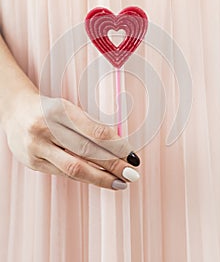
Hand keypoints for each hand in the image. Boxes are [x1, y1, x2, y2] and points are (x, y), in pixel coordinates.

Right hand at [2, 91, 139, 189]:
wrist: (16, 112)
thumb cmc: (49, 110)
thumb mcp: (68, 109)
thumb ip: (89, 125)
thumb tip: (118, 146)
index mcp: (60, 110)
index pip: (94, 131)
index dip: (117, 145)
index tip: (132, 155)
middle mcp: (46, 128)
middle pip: (86, 151)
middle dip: (113, 165)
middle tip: (132, 173)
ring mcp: (37, 147)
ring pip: (74, 168)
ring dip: (101, 178)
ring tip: (120, 182)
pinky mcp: (33, 163)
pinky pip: (63, 174)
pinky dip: (84, 178)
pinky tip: (98, 179)